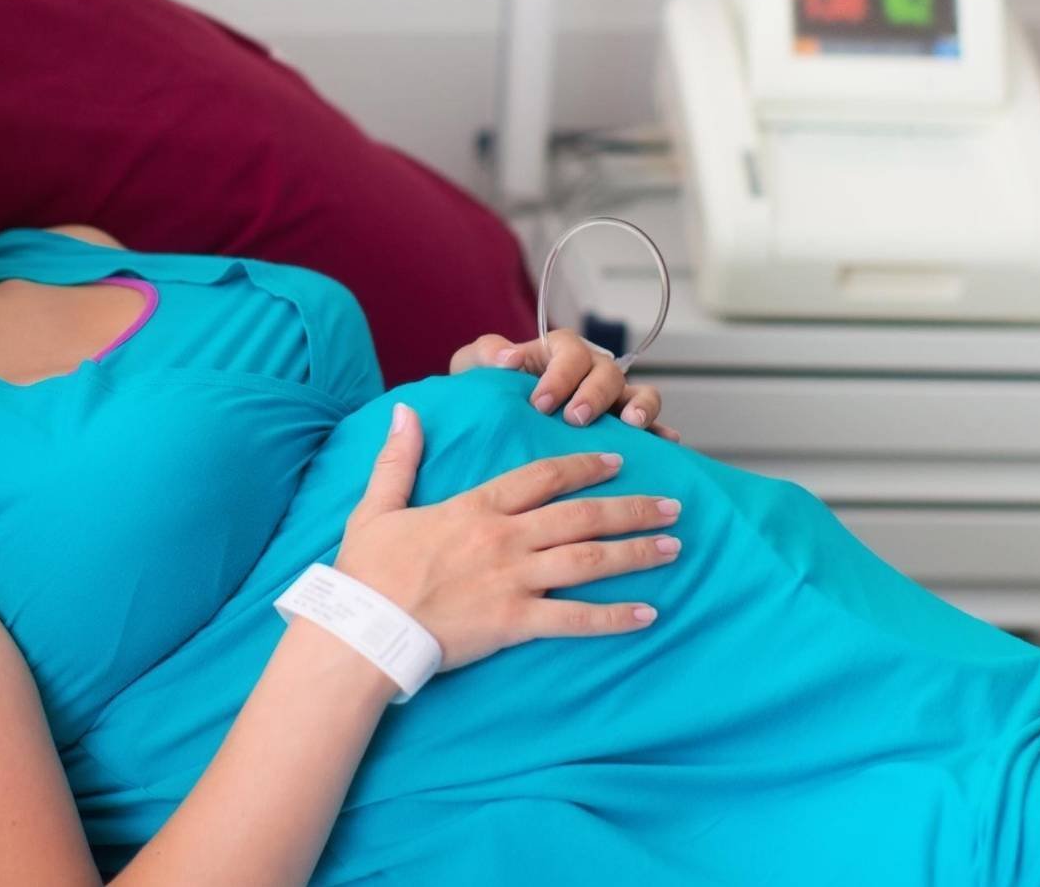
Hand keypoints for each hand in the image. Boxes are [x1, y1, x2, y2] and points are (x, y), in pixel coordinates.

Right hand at [334, 403, 680, 671]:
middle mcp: (504, 539)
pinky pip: (575, 619)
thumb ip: (398, 459)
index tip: (617, 459)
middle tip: (672, 505)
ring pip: (589, 560)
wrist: (365, 628)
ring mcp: (513, 580)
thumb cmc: (368, 571)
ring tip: (674, 547)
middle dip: (632, 508)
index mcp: (476, 508)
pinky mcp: (515, 622)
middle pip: (581, 515)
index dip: (584, 466)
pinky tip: (648, 614)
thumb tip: (406, 411)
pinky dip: (615, 617)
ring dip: (636, 552)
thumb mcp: (376, 507)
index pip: (542, 477)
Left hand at [449, 330, 679, 440]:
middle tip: (575, 418)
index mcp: (558, 352)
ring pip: (640, 393)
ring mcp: (613, 399)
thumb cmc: (488, 390)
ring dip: (638, 407)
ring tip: (630, 424)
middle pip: (607, 372)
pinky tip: (665, 445)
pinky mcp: (625, 428)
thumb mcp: (474, 368)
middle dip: (593, 394)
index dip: (559, 376)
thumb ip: (486, 354)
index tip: (540, 403)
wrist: (496, 424)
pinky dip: (661, 432)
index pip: (569, 352)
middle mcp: (591, 372)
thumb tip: (508, 358)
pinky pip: (653, 425)